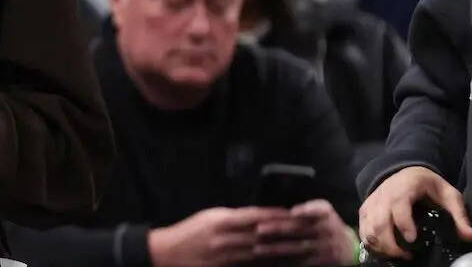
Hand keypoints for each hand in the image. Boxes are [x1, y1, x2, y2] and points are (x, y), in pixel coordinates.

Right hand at [148, 206, 287, 266]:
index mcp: (221, 219)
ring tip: (301, 246)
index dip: (276, 214)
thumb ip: (232, 218)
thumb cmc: (189, 233)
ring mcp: (226, 255)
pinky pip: (251, 265)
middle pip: (262, 234)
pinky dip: (268, 262)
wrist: (168, 253)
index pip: (254, 215)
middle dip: (285, 231)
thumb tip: (258, 217)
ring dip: (282, 249)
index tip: (294, 213)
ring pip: (261, 251)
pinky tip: (282, 261)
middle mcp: (225, 237)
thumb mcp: (209, 217)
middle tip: (306, 230)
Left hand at [252, 200, 354, 265]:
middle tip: (259, 229)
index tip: (289, 213)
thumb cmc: (329, 224)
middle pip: (299, 229)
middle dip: (278, 229)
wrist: (350, 248)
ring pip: (297, 248)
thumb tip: (290, 212)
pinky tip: (271, 260)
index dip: (302, 212)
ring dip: (277, 248)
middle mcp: (326, 230)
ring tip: (259, 249)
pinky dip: (286, 261)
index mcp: (325, 214)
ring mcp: (324, 247)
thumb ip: (310, 207)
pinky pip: (301, 261)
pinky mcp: (323, 261)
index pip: (313, 212)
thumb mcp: (325, 209)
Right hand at [359, 166, 471, 258]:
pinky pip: (362, 230)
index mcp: (403, 188)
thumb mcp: (448, 194)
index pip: (398, 207)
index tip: (413, 240)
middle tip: (407, 256)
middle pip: (379, 222)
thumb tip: (469, 236)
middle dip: (390, 244)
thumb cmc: (427, 184)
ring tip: (397, 255)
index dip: (403, 224)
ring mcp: (371, 203)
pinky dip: (371, 243)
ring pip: (368, 228)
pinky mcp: (365, 210)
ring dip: (380, 246)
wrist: (405, 171)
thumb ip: (458, 215)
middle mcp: (383, 195)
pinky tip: (384, 250)